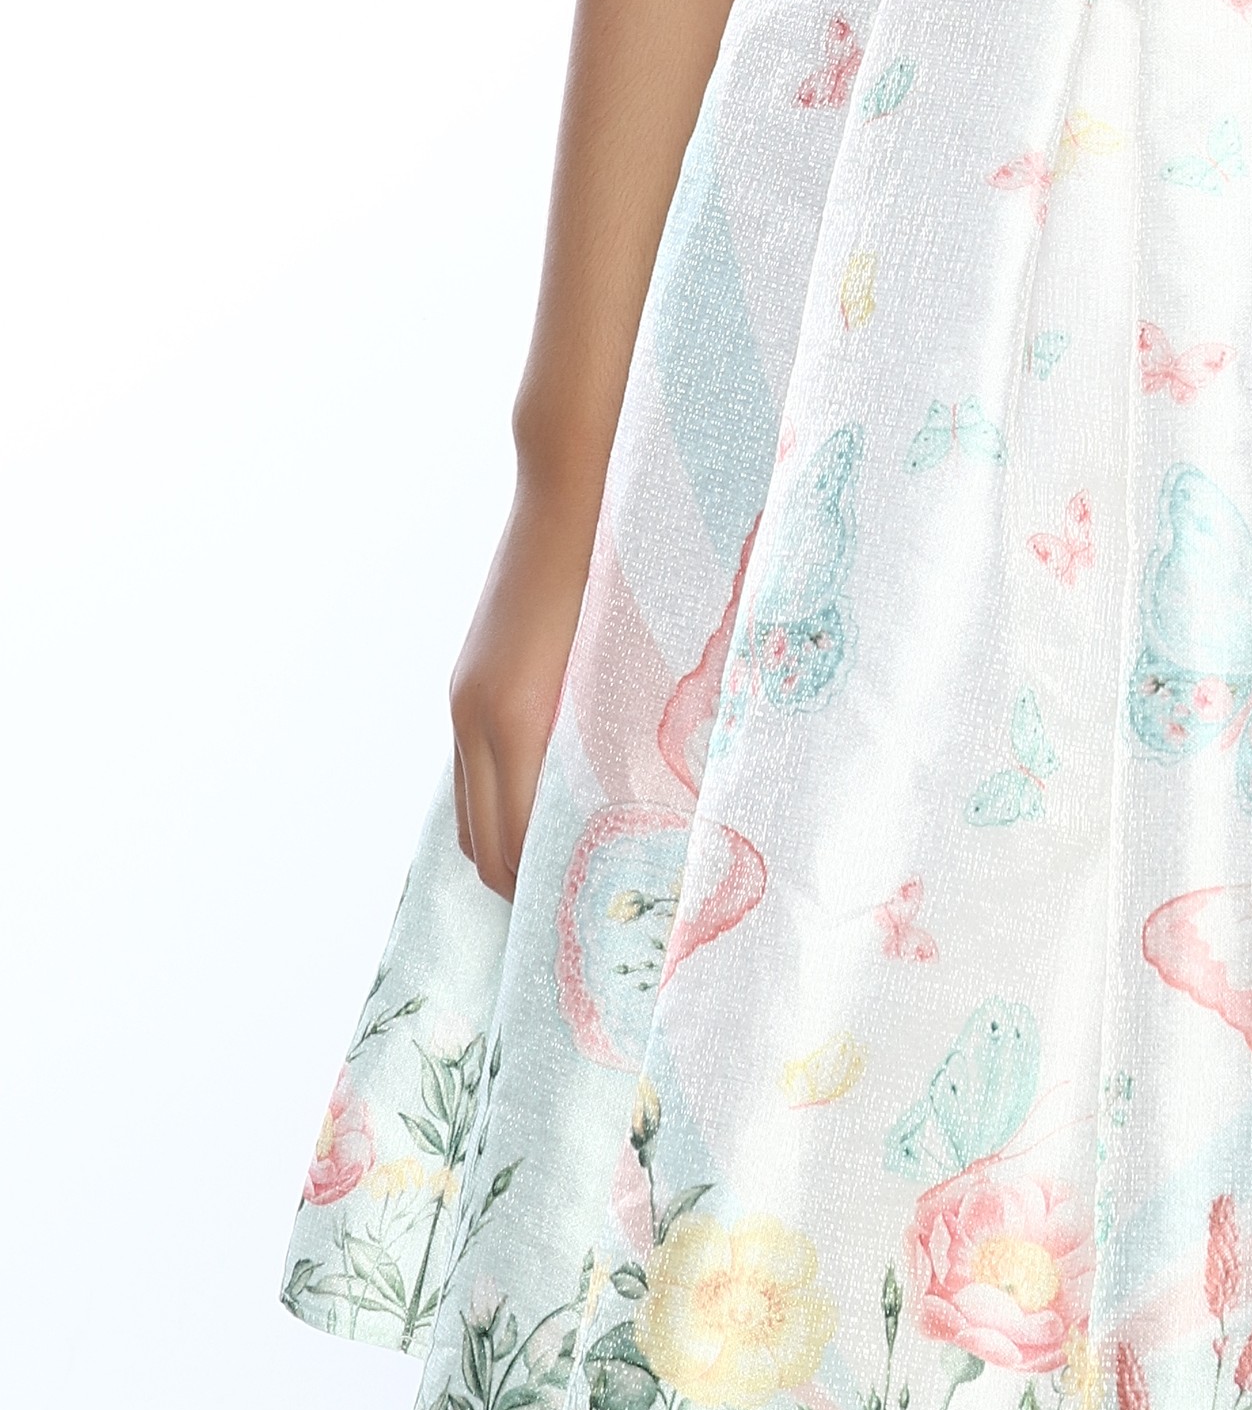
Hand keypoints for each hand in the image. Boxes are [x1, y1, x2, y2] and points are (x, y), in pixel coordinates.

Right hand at [448, 477, 598, 900]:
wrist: (570, 488)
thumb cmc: (619, 571)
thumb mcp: (625, 662)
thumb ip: (613, 735)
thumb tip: (627, 805)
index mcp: (522, 717)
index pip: (519, 841)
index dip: (542, 889)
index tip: (580, 921)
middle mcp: (478, 715)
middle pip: (482, 842)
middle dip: (517, 887)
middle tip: (568, 917)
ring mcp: (465, 698)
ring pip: (468, 811)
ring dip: (500, 850)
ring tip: (552, 877)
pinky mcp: (466, 682)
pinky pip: (468, 770)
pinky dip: (492, 805)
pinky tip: (533, 812)